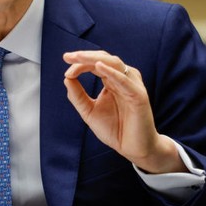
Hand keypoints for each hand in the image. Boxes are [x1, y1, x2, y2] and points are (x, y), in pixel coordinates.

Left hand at [62, 50, 184, 173]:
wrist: (133, 149)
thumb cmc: (115, 130)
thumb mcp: (89, 112)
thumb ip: (78, 96)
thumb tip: (66, 78)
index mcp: (112, 81)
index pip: (95, 64)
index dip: (80, 64)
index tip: (66, 69)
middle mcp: (123, 79)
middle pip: (104, 59)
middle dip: (85, 56)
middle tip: (68, 56)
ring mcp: (132, 85)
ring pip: (114, 64)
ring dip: (95, 59)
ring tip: (79, 58)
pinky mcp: (139, 96)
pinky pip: (125, 80)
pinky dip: (112, 72)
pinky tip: (99, 67)